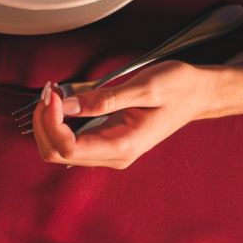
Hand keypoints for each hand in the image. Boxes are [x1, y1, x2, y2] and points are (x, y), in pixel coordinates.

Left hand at [30, 62, 222, 169]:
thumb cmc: (179, 88)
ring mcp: (108, 151)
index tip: (54, 93)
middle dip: (44, 122)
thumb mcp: (146, 87)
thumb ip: (105, 99)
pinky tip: (61, 100)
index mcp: (123, 146)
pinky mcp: (105, 141)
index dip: (51, 121)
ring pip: (58, 149)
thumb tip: (67, 105)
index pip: (67, 148)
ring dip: (47, 122)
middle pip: (56, 153)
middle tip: (50, 91)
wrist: (198, 94)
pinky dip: (57, 121)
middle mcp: (113, 155)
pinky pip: (69, 140)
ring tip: (54, 93)